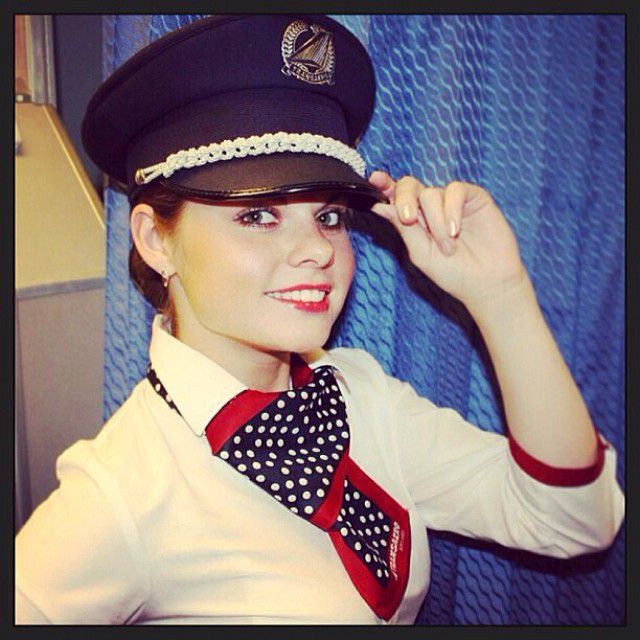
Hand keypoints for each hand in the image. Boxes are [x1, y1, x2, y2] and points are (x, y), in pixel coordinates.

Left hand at [368, 171, 526, 308]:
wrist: (486, 282)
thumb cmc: (452, 273)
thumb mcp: (420, 253)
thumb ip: (403, 228)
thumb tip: (380, 205)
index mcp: (413, 219)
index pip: (394, 196)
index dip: (384, 185)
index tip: (375, 179)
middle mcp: (430, 207)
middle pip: (409, 186)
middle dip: (404, 199)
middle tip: (409, 219)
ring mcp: (451, 201)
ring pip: (431, 193)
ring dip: (435, 222)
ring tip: (448, 246)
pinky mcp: (473, 197)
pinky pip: (455, 191)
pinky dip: (451, 210)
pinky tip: (455, 230)